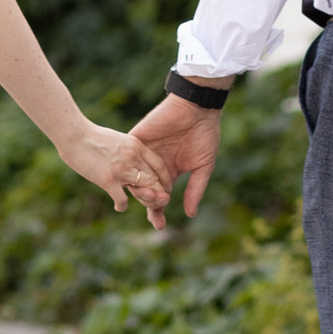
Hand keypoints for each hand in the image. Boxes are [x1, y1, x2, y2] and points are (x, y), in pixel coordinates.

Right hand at [60, 123, 173, 230]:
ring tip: (142, 204)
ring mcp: (122, 170)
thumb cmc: (89, 135)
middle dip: (158, 192)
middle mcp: (133, 157)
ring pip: (145, 191)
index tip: (164, 186)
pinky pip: (122, 200)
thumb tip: (127, 160)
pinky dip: (121, 206)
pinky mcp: (109, 180)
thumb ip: (125, 150)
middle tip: (155, 200)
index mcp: (136, 145)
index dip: (164, 178)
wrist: (74, 134)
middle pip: (155, 180)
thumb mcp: (116, 139)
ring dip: (145, 200)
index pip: (159, 164)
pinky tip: (119, 207)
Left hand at [131, 93, 226, 219]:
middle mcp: (154, 166)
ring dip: (141, 191)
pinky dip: (128, 171)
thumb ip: (195, 189)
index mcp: (169, 173)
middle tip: (157, 209)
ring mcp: (144, 154)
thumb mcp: (203, 166)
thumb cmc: (204, 135)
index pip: (159, 197)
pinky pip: (127, 159)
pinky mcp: (136, 140)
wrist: (196, 108)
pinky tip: (131, 182)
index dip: (158, 212)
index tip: (160, 226)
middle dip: (149, 204)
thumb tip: (190, 214)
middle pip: (145, 192)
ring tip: (149, 198)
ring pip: (135, 179)